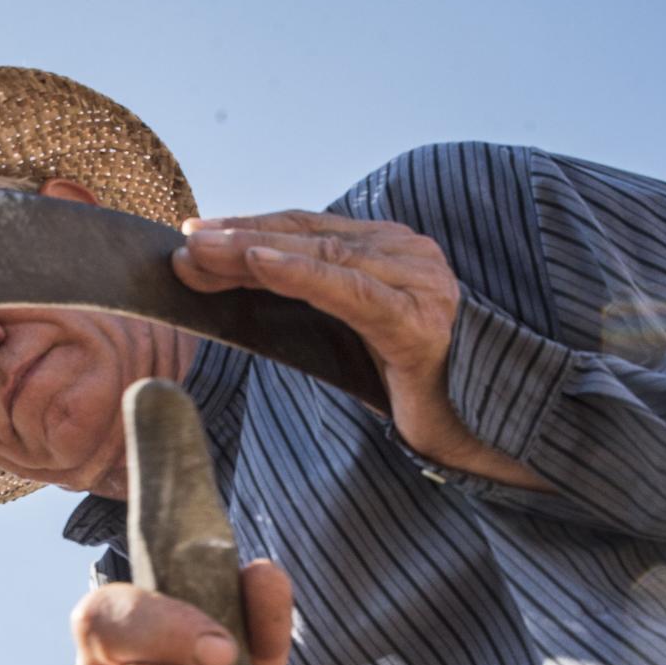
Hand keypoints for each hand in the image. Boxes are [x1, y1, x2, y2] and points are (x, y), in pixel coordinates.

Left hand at [172, 211, 477, 460]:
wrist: (481, 434)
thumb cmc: (415, 389)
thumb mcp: (354, 339)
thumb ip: (315, 307)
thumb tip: (244, 292)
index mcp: (389, 252)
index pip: (306, 231)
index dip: (248, 230)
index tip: (195, 237)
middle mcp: (405, 254)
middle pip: (305, 236)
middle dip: (239, 239)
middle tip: (184, 246)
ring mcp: (416, 284)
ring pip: (319, 256)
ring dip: (252, 252)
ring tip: (202, 255)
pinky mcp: (416, 323)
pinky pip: (347, 291)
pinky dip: (298, 274)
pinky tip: (258, 264)